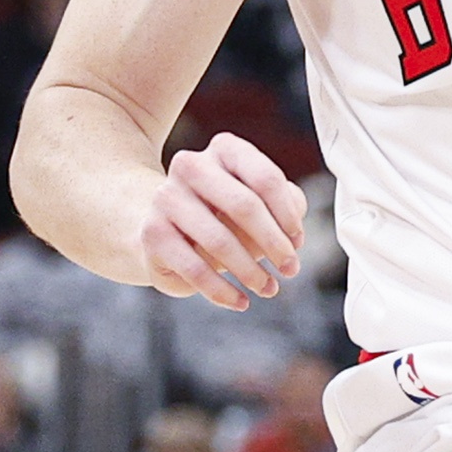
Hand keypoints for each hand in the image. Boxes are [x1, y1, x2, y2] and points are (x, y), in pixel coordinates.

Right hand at [136, 133, 304, 309]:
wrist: (165, 231)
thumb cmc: (223, 216)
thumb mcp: (259, 204)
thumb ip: (286, 205)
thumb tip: (293, 230)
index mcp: (224, 149)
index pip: (265, 178)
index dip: (288, 215)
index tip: (297, 242)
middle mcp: (190, 166)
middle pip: (244, 206)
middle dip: (274, 244)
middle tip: (290, 269)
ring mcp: (167, 198)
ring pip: (219, 240)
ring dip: (250, 271)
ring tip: (268, 288)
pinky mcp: (153, 233)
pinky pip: (194, 269)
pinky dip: (222, 291)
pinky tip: (240, 301)